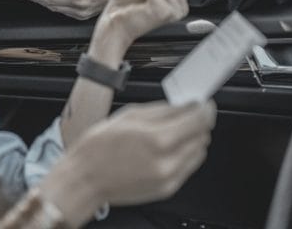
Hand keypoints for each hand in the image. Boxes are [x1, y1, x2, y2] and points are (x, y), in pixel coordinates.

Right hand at [40, 100, 216, 224]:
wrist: (86, 179)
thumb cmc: (99, 146)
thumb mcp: (130, 115)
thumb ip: (163, 110)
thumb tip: (186, 105)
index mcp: (158, 139)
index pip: (199, 120)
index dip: (205, 108)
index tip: (204, 103)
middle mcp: (167, 162)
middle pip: (203, 136)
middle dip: (198, 122)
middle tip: (187, 114)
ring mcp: (168, 178)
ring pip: (199, 152)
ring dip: (192, 139)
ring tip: (174, 132)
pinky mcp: (167, 188)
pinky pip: (188, 167)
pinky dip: (184, 154)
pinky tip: (167, 148)